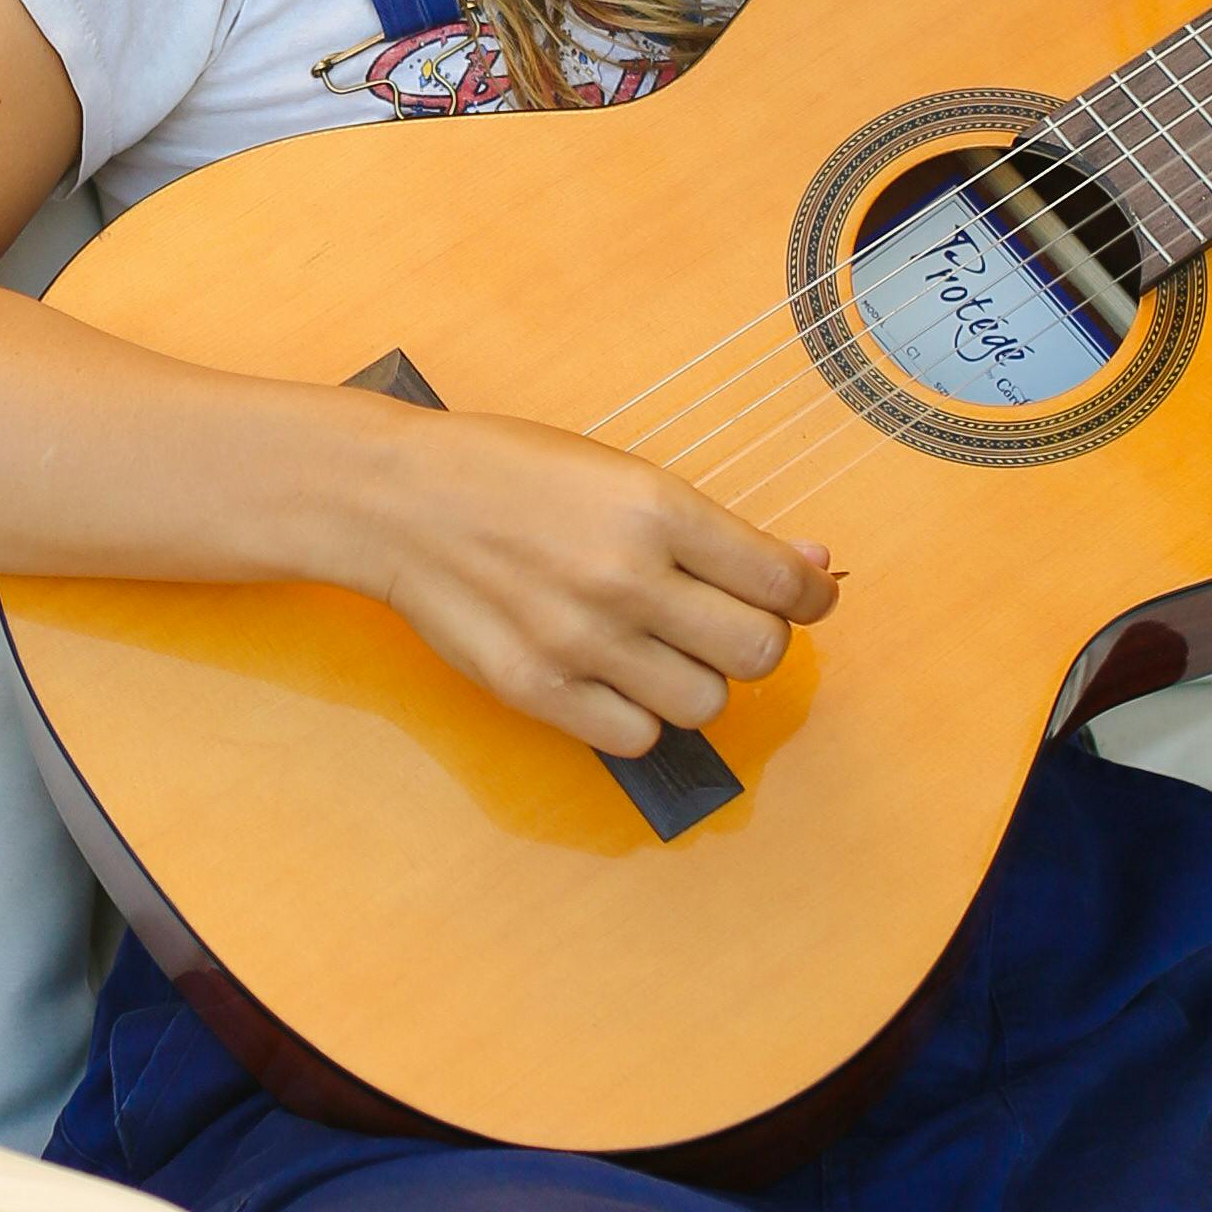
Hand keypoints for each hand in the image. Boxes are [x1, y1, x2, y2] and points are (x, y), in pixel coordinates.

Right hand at [347, 401, 834, 749]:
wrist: (398, 500)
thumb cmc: (511, 475)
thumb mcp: (622, 475)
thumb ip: (715, 530)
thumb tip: (809, 569)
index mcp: (655, 510)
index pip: (782, 584)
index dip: (812, 598)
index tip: (807, 599)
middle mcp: (624, 579)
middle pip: (759, 654)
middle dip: (758, 641)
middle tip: (724, 623)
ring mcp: (579, 642)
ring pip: (704, 705)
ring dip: (697, 681)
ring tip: (659, 648)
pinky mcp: (536, 690)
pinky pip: (636, 736)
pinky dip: (639, 715)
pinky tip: (615, 676)